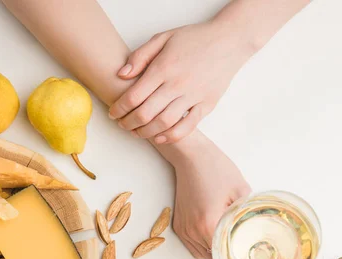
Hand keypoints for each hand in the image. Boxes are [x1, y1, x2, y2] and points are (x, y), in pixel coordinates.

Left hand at [109, 19, 252, 143]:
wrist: (229, 41)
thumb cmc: (195, 39)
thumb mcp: (163, 38)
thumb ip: (140, 56)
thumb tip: (122, 75)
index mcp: (163, 67)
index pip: (134, 96)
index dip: (119, 109)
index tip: (113, 114)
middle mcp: (177, 84)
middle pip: (145, 113)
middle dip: (129, 123)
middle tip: (122, 125)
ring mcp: (193, 96)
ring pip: (163, 123)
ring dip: (146, 132)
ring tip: (137, 132)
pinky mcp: (206, 105)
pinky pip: (186, 127)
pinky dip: (171, 136)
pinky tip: (160, 137)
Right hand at [171, 132, 250, 258]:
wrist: (191, 156)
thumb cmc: (215, 169)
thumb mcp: (241, 190)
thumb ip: (245, 214)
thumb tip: (251, 229)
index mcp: (209, 224)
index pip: (222, 254)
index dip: (234, 257)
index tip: (243, 257)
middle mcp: (193, 230)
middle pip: (211, 257)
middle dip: (224, 255)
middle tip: (237, 249)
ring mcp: (183, 228)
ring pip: (199, 253)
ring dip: (211, 251)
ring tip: (224, 243)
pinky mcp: (178, 223)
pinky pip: (190, 244)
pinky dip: (200, 244)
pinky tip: (211, 235)